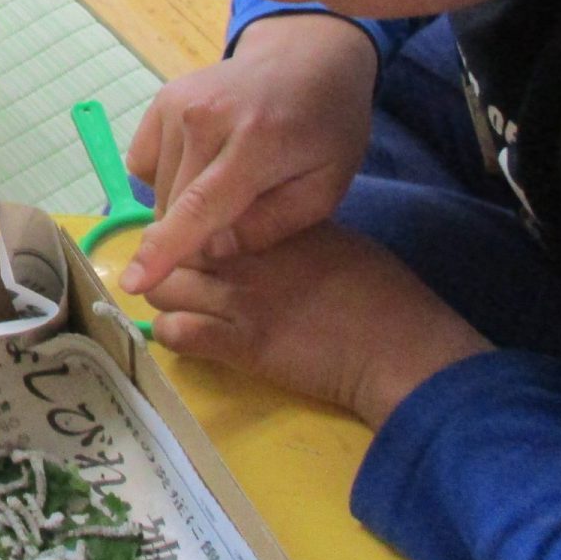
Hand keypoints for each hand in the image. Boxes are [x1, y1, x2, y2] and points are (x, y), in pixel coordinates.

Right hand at [120, 13, 376, 293]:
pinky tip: (203, 162)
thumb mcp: (325, 187)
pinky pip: (146, 164)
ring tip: (229, 181)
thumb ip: (271, 226)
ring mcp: (175, 104)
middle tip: (240, 217)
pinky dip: (169, 177)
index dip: (165, 250)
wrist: (305, 56)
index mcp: (255, 143)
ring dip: (184, 203)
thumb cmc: (324, 127)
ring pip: (158, 189)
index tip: (133, 284)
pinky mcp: (160, 100)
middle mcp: (204, 118)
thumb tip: (209, 250)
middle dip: (196, 232)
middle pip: (175, 206)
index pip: (200, 207)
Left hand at [144, 223, 490, 428]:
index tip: (196, 239)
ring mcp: (238, 300)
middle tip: (180, 272)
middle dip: (166, 258)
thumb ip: (283, 227)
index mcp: (267, 224)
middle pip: (168, 246)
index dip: (189, 227)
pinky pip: (174, 333)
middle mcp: (244, 256)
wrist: (399, 346)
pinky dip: (172, 334)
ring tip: (183, 304)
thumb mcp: (330, 237)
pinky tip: (191, 334)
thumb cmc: (379, 290)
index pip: (201, 213)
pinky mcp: (239, 344)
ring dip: (165, 295)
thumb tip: (254, 227)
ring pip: (161, 288)